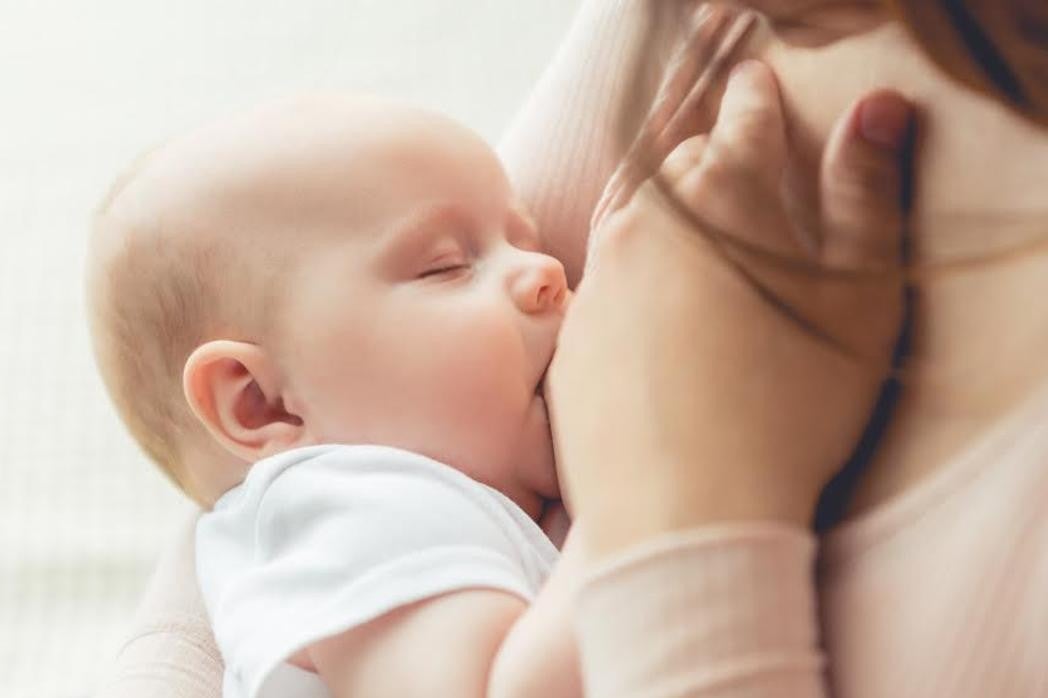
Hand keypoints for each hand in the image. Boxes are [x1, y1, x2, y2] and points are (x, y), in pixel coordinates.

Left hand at [546, 60, 914, 559]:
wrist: (683, 514)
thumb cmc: (791, 413)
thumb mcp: (862, 304)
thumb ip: (866, 198)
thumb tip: (874, 112)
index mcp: (726, 197)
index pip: (747, 117)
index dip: (761, 103)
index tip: (761, 95)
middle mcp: (646, 222)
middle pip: (684, 165)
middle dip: (715, 161)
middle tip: (740, 175)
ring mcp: (598, 278)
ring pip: (635, 218)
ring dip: (667, 217)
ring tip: (698, 240)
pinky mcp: (571, 333)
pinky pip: (604, 284)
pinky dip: (634, 282)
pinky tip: (661, 319)